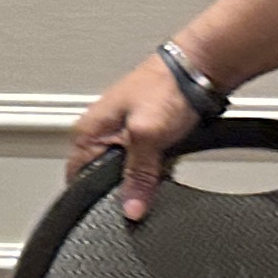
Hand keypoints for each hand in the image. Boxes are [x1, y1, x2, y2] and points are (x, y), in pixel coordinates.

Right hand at [72, 50, 207, 220]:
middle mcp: (102, 134)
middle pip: (108, 181)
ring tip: (164, 157)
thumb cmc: (166, 86)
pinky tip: (172, 157)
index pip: (79, 179)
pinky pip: (148, 166)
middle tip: (149, 176)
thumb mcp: (147, 136)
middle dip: (129, 186)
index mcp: (88, 131)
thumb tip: (131, 209)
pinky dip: (160, 168)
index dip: (99, 196)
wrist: (198, 68)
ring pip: (131, 175)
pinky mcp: (145, 137)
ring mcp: (124, 136)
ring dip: (148, 175)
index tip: (121, 204)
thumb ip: (137, 175)